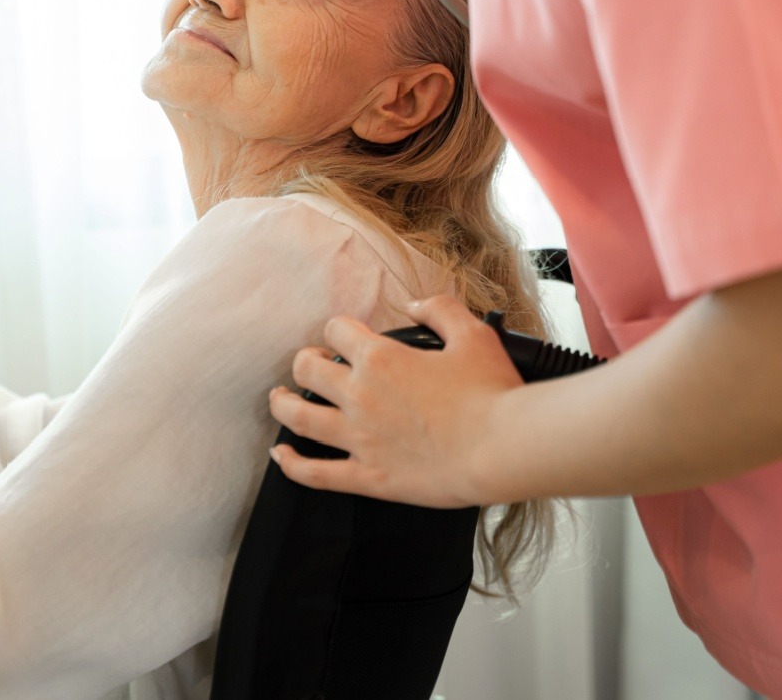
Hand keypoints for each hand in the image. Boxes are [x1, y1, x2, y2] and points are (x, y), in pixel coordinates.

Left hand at [267, 296, 522, 507]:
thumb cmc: (491, 393)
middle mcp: (360, 395)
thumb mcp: (472, 333)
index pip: (337, 330)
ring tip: (280, 399)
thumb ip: (439, 309)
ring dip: (282, 405)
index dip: (339, 329)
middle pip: (306, 370)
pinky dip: (291, 464)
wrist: (502, 449)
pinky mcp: (367, 476)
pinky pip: (315, 473)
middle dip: (304, 362)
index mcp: (380, 358)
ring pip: (298, 418)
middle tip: (311, 365)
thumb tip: (413, 305)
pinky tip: (281, 456)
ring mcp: (359, 438)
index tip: (346, 337)